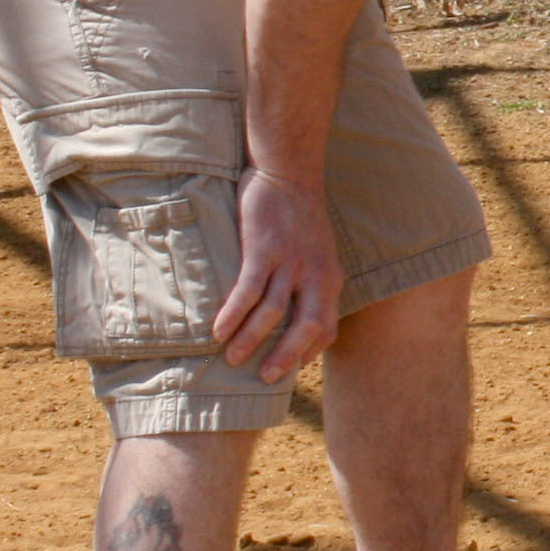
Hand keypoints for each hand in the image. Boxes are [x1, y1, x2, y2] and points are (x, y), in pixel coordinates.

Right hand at [215, 168, 342, 379]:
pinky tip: (218, 330)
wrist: (289, 173)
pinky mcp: (265, 250)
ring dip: (250, 339)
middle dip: (285, 357)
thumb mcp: (318, 251)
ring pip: (273, 313)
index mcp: (330, 279)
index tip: (289, 370)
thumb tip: (296, 311)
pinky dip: (233, 314)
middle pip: (306, 328)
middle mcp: (316, 275)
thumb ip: (311, 280)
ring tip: (232, 358)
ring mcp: (291, 263)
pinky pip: (249, 291)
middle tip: (264, 377)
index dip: (309, 352)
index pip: (327, 328)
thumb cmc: (298, 216)